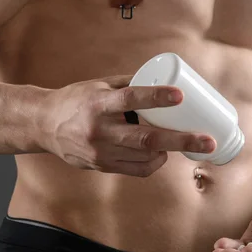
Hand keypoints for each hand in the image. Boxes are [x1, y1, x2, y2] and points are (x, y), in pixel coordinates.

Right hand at [39, 75, 216, 176]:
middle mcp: (100, 130)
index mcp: (99, 103)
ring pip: (145, 157)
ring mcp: (100, 152)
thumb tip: (165, 81)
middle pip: (146, 138)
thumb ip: (129, 85)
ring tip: (190, 143)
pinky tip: (162, 155)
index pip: (131, 99)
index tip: (180, 96)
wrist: (44, 126)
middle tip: (208, 141)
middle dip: (181, 140)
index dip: (157, 97)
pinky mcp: (101, 166)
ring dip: (171, 151)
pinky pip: (136, 170)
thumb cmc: (76, 100)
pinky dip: (154, 163)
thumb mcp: (99, 86)